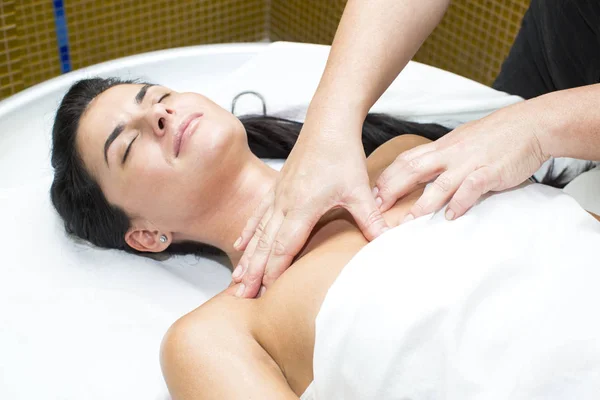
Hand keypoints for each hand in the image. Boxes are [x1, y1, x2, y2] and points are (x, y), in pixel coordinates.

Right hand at [232, 117, 388, 297]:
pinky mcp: (277, 187)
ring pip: (258, 233)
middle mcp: (284, 204)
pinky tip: (239, 243)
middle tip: (242, 295)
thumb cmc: (343, 154)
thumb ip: (370, 218)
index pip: (284, 247)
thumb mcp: (359, 189)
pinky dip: (248, 231)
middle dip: (254, 272)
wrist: (328, 123)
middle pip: (265, 245)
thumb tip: (386, 242)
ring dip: (247, 257)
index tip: (266, 293)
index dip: (275, 271)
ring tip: (236, 278)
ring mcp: (278, 195)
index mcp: (303, 207)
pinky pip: (258, 214)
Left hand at [374, 102, 549, 221]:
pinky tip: (451, 217)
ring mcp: (470, 163)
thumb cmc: (495, 136)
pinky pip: (471, 187)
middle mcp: (451, 154)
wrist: (530, 125)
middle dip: (392, 189)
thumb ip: (440, 157)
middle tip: (377, 208)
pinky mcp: (490, 172)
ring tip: (408, 223)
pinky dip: (460, 202)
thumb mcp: (461, 141)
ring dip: (421, 205)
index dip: (388, 177)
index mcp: (442, 147)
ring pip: (439, 184)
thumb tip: (420, 172)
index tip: (373, 194)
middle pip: (413, 170)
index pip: (407, 160)